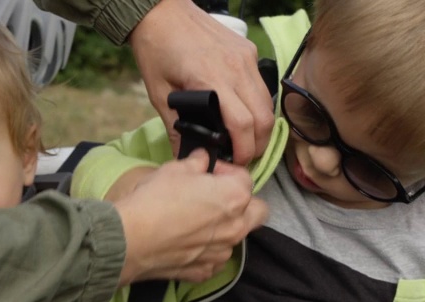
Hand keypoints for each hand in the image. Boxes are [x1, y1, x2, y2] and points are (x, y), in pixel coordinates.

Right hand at [114, 150, 267, 283]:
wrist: (129, 239)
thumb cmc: (153, 200)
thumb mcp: (174, 169)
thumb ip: (196, 163)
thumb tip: (202, 160)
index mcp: (235, 196)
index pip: (244, 178)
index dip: (225, 171)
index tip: (208, 172)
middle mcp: (236, 227)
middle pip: (257, 212)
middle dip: (243, 203)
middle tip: (216, 198)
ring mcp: (222, 253)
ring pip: (235, 238)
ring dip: (223, 229)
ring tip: (195, 223)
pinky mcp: (205, 271)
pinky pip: (213, 259)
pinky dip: (205, 252)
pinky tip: (185, 244)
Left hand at [128, 0, 273, 162]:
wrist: (162, 11)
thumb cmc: (156, 49)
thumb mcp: (158, 92)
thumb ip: (174, 126)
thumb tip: (184, 155)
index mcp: (211, 79)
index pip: (242, 124)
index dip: (244, 150)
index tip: (236, 163)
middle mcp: (236, 68)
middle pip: (264, 118)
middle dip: (259, 144)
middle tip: (244, 158)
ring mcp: (246, 58)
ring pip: (268, 103)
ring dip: (262, 126)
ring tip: (247, 140)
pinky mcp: (248, 51)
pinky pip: (262, 85)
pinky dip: (258, 105)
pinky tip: (244, 114)